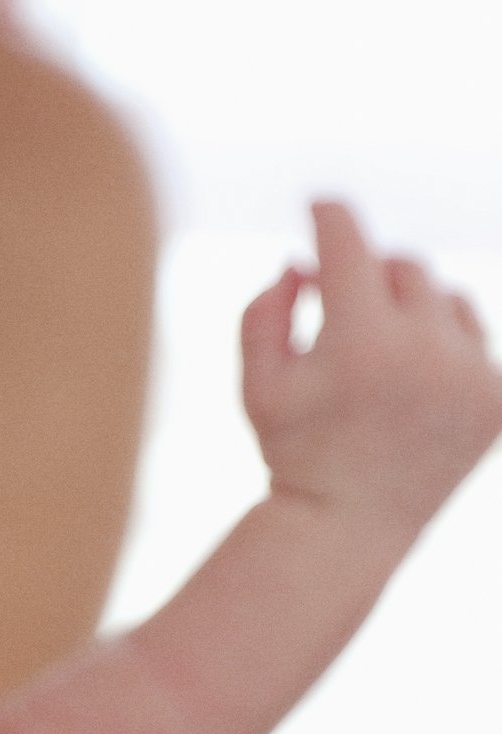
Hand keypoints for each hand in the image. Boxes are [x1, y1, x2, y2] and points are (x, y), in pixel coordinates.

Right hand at [243, 201, 501, 535]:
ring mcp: (470, 375)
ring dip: (409, 307)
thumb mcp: (255, 382)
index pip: (349, 244)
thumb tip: (300, 264)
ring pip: (445, 297)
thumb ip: (264, 311)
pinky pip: (474, 339)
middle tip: (335, 302)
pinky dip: (441, 344)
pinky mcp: (496, 397)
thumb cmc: (292, 450)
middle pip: (402, 266)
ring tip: (375, 347)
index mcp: (360, 343)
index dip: (330, 216)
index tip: (319, 206)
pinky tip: (409, 379)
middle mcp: (425, 351)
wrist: (348, 527)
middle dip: (366, 276)